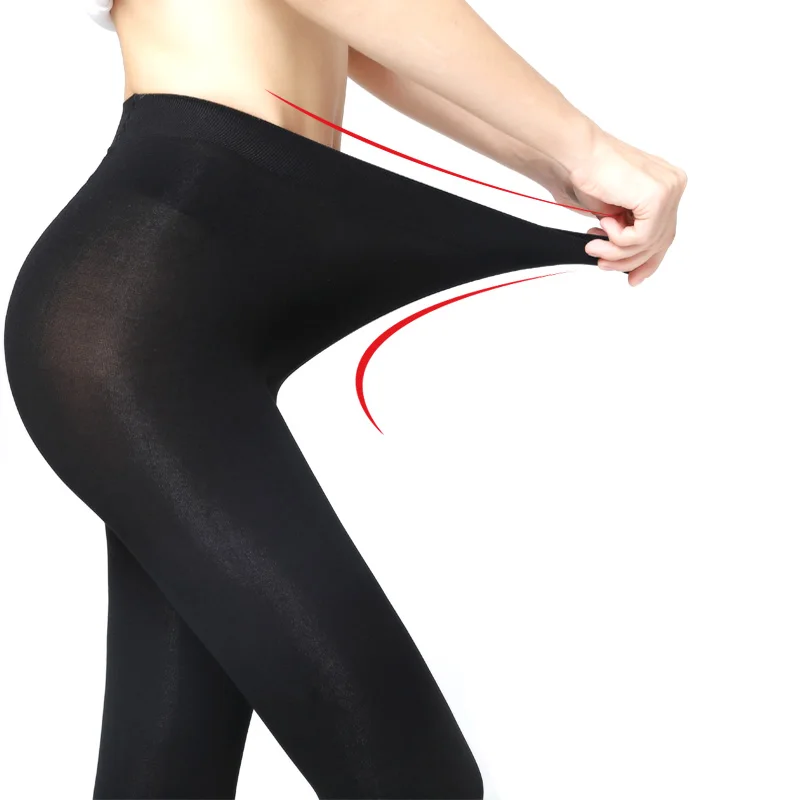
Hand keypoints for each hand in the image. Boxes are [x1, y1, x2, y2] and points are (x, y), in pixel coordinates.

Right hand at [570, 130, 687, 286]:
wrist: (576, 155)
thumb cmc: (585, 175)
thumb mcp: (612, 214)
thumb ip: (627, 231)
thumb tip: (629, 260)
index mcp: (665, 185)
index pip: (664, 233)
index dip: (648, 261)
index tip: (632, 278)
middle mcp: (673, 185)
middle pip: (660, 241)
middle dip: (628, 260)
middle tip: (602, 262)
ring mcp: (669, 189)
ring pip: (649, 243)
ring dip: (616, 252)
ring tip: (593, 246)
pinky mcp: (658, 196)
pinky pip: (642, 237)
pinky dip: (618, 239)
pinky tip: (603, 224)